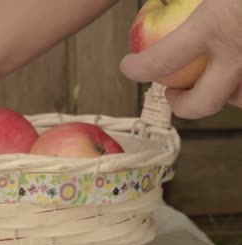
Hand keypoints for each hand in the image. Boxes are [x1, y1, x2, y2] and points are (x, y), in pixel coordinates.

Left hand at [121, 0, 241, 118]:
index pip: (162, 60)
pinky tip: (239, 66)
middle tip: (172, 93)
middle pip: (203, 103)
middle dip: (182, 105)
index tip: (129, 66)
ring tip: (211, 79)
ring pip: (239, 99)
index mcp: (215, 23)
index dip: (139, 69)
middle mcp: (240, 53)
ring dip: (222, 95)